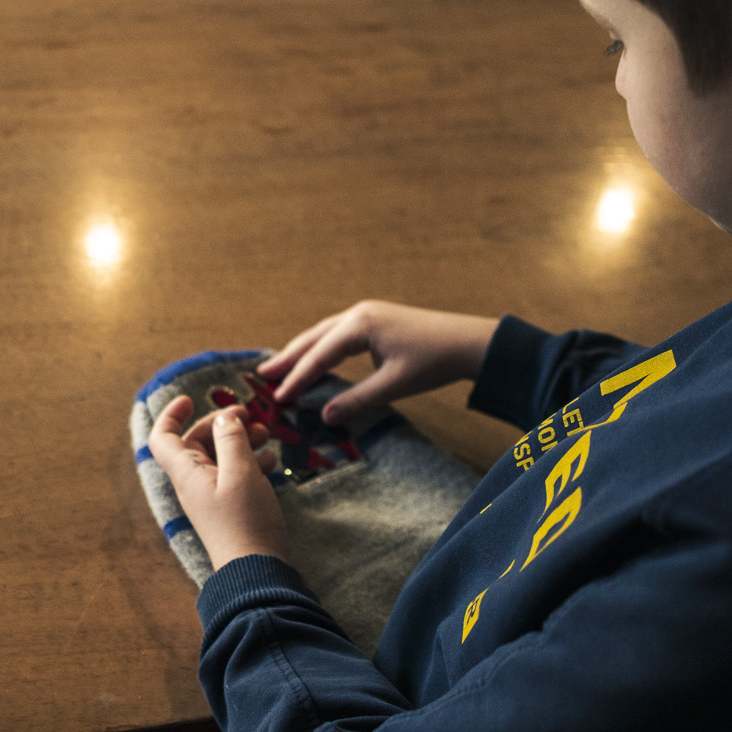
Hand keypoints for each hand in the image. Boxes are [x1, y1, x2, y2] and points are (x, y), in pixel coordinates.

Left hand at [149, 397, 286, 568]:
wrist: (257, 571)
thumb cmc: (245, 521)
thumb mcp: (241, 472)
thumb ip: (231, 440)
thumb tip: (224, 418)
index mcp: (187, 473)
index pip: (163, 438)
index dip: (171, 415)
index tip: (190, 399)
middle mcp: (194, 483)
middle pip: (197, 442)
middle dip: (222, 425)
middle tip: (251, 417)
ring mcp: (213, 497)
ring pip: (220, 458)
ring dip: (240, 441)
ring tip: (266, 434)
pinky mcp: (231, 508)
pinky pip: (235, 476)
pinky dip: (250, 462)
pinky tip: (271, 460)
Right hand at [259, 302, 501, 423]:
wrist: (470, 342)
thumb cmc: (434, 361)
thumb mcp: (394, 385)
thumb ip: (357, 400)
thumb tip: (326, 417)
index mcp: (360, 325)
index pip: (319, 355)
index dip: (297, 378)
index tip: (277, 397)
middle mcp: (358, 314)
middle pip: (313, 338)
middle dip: (288, 358)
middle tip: (261, 376)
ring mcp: (367, 314)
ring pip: (324, 333)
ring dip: (302, 351)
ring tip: (279, 368)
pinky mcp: (376, 319)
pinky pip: (338, 334)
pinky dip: (321, 347)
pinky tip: (315, 358)